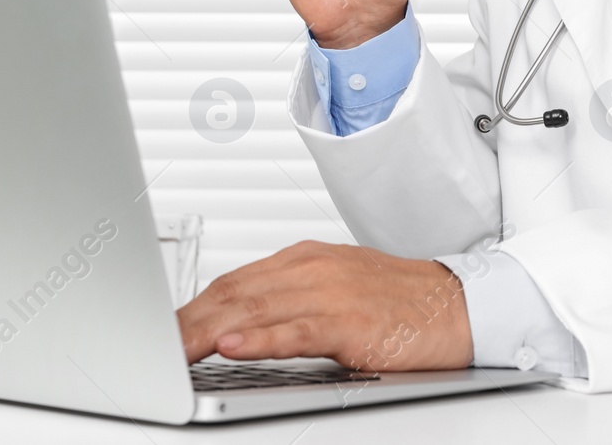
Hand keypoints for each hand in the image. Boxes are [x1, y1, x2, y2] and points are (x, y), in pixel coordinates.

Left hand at [177, 241, 472, 371]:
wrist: (459, 306)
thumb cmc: (401, 303)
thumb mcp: (336, 289)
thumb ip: (290, 299)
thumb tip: (239, 323)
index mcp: (306, 260)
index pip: (232, 282)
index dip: (190, 307)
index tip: (162, 331)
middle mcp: (312, 269)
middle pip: (232, 294)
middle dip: (186, 322)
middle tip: (152, 347)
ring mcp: (330, 293)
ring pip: (254, 310)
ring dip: (206, 333)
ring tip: (172, 351)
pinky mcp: (350, 322)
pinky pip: (294, 332)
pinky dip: (258, 340)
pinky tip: (231, 347)